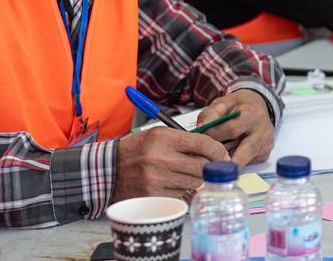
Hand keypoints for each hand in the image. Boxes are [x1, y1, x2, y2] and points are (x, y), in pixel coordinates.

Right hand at [112, 128, 228, 201]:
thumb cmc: (137, 150)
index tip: (223, 155)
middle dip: (209, 167)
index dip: (218, 150)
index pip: (203, 143)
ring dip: (195, 179)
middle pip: (202, 166)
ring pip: (194, 182)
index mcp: (163, 138)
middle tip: (208, 167)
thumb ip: (185, 140)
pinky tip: (171, 184)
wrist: (109, 170)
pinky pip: (181, 195)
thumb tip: (214, 150)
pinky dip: (181, 190)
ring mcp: (157, 179)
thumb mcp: (159, 135)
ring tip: (183, 174)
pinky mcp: (154, 196)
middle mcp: (161, 158)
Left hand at [196, 90, 275, 166]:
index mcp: (252, 114)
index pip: (232, 130)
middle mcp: (264, 130)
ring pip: (246, 160)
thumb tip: (200, 129)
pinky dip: (236, 161)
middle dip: (226, 161)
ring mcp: (266, 143)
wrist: (258, 105)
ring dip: (229, 161)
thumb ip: (211, 114)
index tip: (201, 140)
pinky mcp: (265, 153)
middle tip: (210, 168)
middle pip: (246, 151)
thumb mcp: (223, 103)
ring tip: (215, 159)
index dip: (215, 136)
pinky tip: (229, 154)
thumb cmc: (238, 105)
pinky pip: (248, 162)